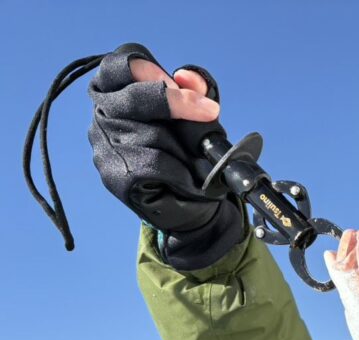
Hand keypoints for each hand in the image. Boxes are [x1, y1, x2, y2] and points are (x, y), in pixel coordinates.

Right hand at [88, 43, 244, 269]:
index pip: (116, 66)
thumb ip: (196, 93)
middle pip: (131, 96)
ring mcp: (105, 148)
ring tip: (193, 160)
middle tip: (207, 113)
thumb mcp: (199, 118)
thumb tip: (188, 77)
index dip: (147, 69)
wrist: (196, 206)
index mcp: (117, 94)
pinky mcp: (115, 178)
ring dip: (182, 145)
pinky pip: (152, 163)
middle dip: (174, 103)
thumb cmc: (192, 156)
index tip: (180, 84)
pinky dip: (179, 170)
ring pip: (146, 132)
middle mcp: (103, 117)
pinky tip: (186, 178)